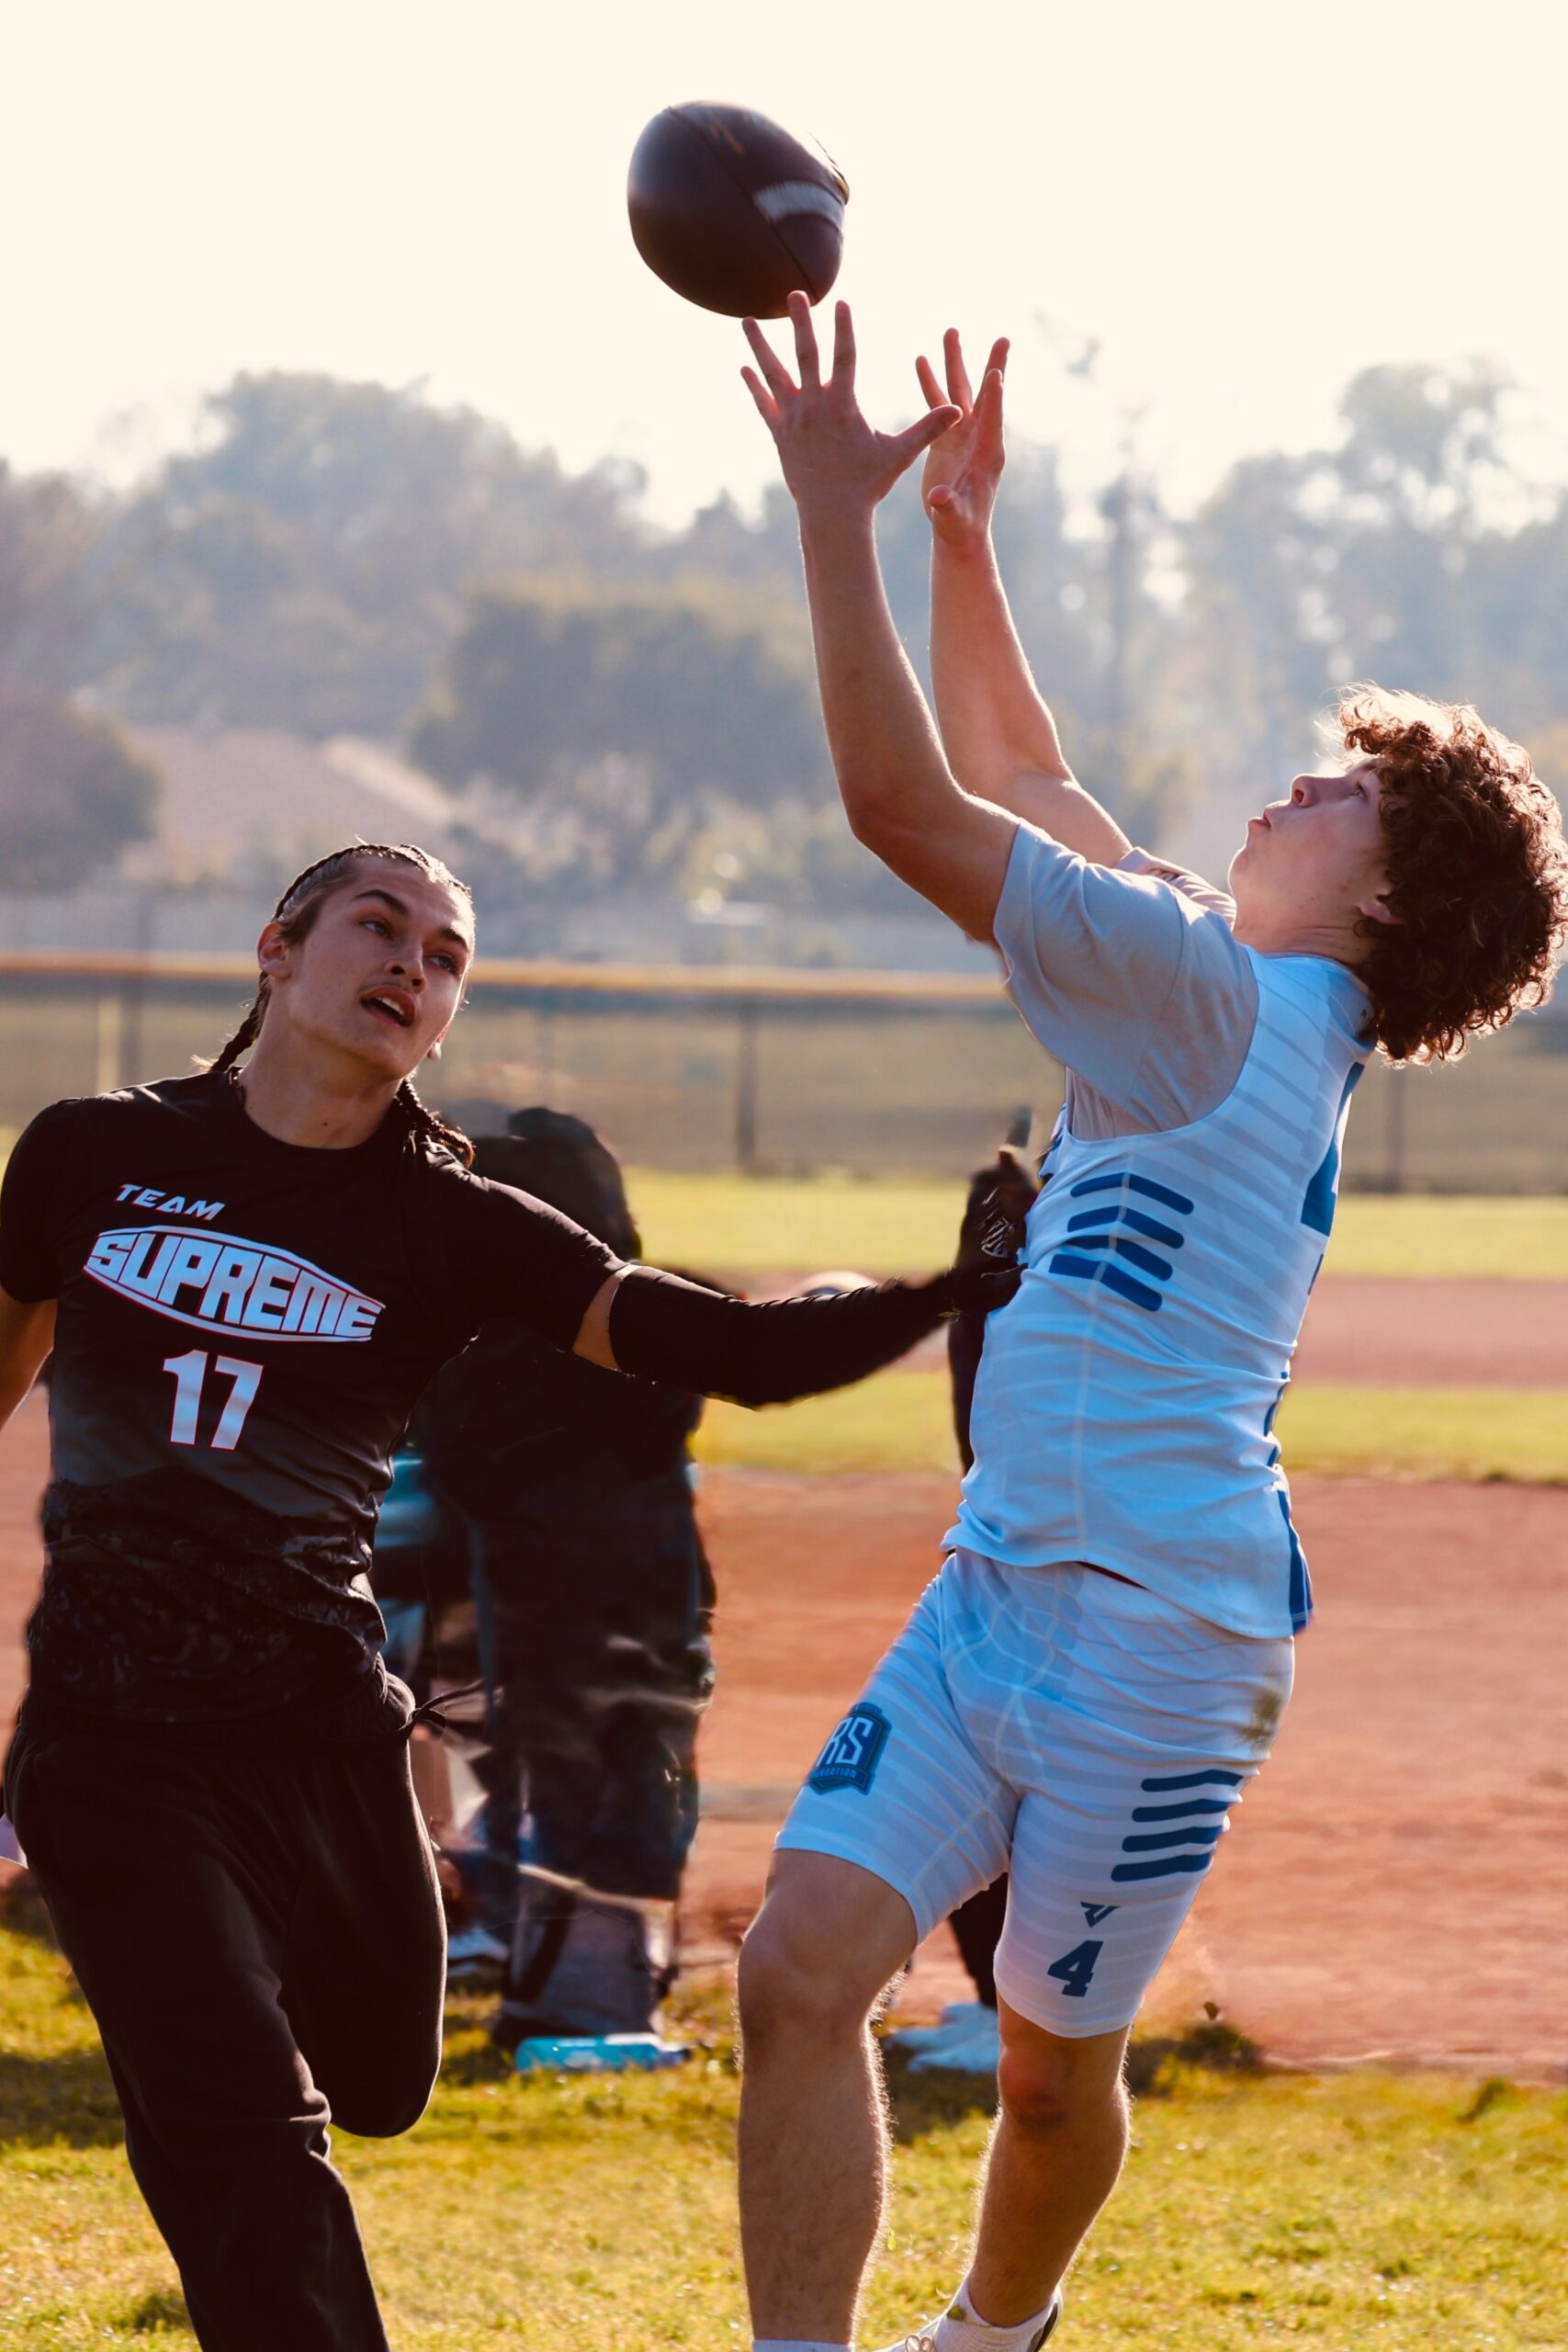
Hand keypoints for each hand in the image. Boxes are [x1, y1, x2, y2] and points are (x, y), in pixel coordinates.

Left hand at [742, 293, 959, 519]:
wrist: (832, 514)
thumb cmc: (868, 484)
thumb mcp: (900, 454)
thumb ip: (927, 428)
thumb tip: (958, 411)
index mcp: (843, 405)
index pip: (845, 357)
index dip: (844, 329)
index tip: (841, 303)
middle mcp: (814, 406)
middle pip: (806, 354)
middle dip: (801, 322)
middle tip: (795, 293)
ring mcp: (793, 419)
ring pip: (774, 374)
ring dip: (760, 345)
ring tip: (748, 319)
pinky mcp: (780, 435)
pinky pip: (764, 405)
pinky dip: (754, 386)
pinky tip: (744, 367)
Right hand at [915, 329, 1008, 548]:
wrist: (956, 529)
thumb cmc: (960, 527)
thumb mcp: (954, 519)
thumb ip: (948, 507)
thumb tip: (938, 498)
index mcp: (987, 455)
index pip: (993, 420)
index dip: (995, 398)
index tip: (996, 372)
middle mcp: (979, 438)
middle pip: (985, 395)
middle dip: (990, 366)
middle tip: (1002, 338)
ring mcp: (963, 434)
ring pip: (959, 391)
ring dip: (955, 363)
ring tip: (950, 332)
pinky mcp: (947, 436)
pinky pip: (938, 402)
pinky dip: (930, 381)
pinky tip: (920, 359)